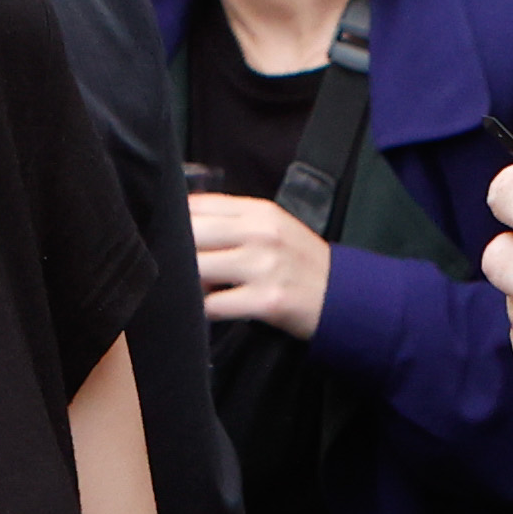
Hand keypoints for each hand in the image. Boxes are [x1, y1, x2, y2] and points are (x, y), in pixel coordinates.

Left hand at [186, 191, 334, 340]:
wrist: (344, 296)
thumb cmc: (301, 263)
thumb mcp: (274, 227)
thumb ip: (233, 220)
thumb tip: (182, 221)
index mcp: (260, 212)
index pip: (199, 204)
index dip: (175, 220)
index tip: (169, 235)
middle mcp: (261, 234)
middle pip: (192, 233)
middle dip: (176, 252)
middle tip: (177, 266)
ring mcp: (264, 267)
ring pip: (197, 268)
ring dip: (187, 281)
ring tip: (195, 288)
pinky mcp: (266, 300)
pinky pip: (213, 305)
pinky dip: (202, 309)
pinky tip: (209, 307)